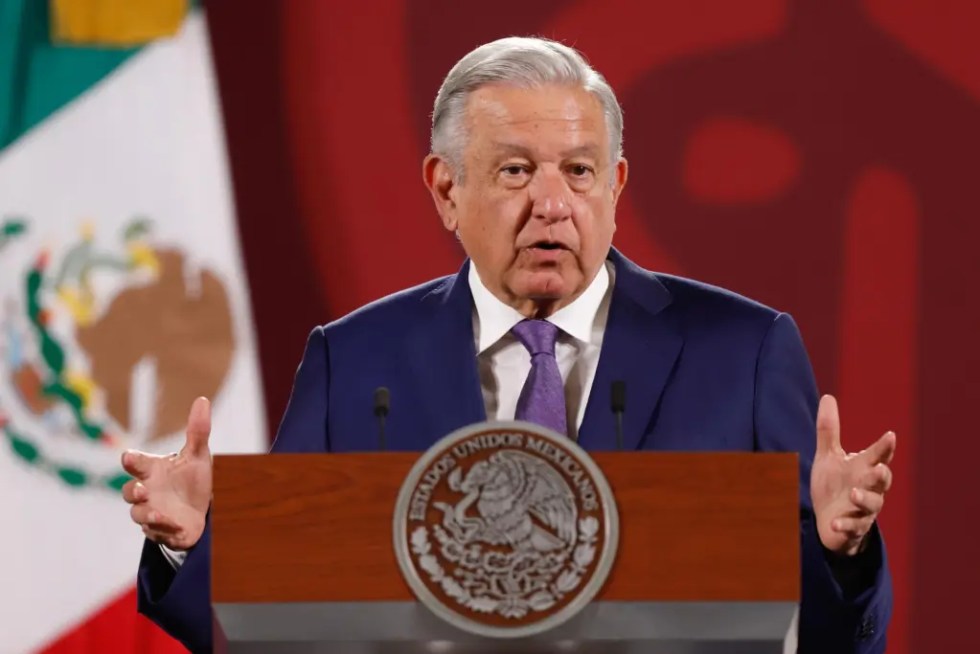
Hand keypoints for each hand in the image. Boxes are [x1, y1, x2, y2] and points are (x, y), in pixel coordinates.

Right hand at [121, 397, 212, 549]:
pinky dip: (164, 530)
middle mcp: (146, 490)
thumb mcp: (198, 455)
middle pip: (128, 492)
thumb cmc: (192, 479)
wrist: (200, 511)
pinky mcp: (159, 531)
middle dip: (132, 492)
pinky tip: (175, 526)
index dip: (132, 460)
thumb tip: (202, 400)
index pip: (136, 462)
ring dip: (147, 514)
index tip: (129, 457)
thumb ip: (198, 430)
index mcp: (152, 470)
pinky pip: (155, 533)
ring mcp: (150, 511)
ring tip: (159, 513)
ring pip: (138, 514)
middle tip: (141, 490)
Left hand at [811, 395, 894, 555]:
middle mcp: (868, 488)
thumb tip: (828, 396)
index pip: (878, 455)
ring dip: (864, 498)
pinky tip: (834, 523)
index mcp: (864, 468)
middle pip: (882, 481)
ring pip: (871, 504)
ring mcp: (862, 510)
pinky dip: (845, 526)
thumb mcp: (828, 456)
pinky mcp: (853, 528)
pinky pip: (852, 528)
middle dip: (880, 475)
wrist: (829, 520)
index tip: (890, 436)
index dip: (885, 447)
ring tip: (853, 493)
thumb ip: (829, 430)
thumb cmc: (834, 485)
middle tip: (878, 468)